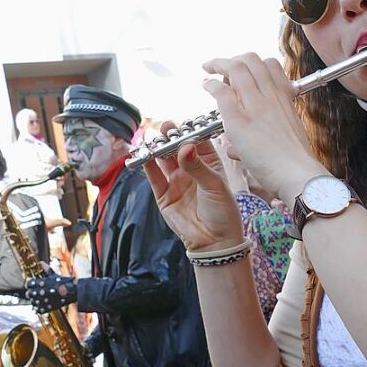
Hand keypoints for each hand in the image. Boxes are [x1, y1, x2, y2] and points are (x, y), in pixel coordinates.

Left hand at [25, 273, 76, 313]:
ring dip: (35, 301)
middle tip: (34, 293)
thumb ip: (46, 270)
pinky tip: (40, 307)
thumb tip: (41, 263)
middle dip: (30, 293)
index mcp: (39, 283)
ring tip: (39, 300)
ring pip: (33, 302)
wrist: (71, 291)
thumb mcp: (54, 275)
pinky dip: (38, 309)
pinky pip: (38, 309)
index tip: (32, 285)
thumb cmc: (63, 282)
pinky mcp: (46, 307)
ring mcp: (42, 300)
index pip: (28, 284)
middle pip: (28, 294)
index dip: (30, 284)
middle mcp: (38, 292)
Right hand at [142, 125, 244, 252]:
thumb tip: (184, 147)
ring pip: (163, 158)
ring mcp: (176, 181)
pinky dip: (147, 164)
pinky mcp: (163, 194)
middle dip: (170, 136)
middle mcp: (190, 169)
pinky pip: (153, 176)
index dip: (189, 131)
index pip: (196, 141)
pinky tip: (144, 155)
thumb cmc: (222, 212)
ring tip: (152, 139)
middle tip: (166, 129)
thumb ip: (197, 166)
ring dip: (157, 147)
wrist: (214, 241)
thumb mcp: (215, 185)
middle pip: (176, 147)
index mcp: (208, 163)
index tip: (183, 125)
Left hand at [201, 53, 323, 208]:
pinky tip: (205, 86)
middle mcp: (271, 97)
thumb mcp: (286, 139)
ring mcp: (255, 107)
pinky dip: (211, 84)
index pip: (271, 65)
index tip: (244, 73)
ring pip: (236, 68)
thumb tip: (237, 148)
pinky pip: (222, 91)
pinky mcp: (239, 121)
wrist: (298, 175)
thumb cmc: (295, 164)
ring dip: (218, 64)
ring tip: (210, 69)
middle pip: (252, 60)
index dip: (254, 64)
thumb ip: (265, 136)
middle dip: (234, 58)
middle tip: (222, 67)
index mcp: (285, 99)